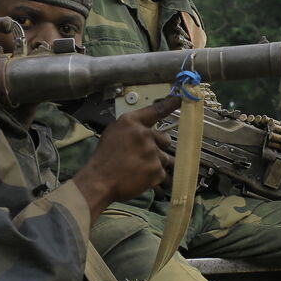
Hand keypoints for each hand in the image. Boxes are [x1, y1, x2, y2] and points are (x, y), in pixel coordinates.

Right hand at [72, 96, 180, 219]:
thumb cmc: (104, 158)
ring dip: (156, 164)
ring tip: (139, 169)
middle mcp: (144, 134)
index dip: (170, 104)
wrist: (99, 181)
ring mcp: (152, 153)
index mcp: (132, 122)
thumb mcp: (113, 133)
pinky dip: (154, 177)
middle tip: (143, 156)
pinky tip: (140, 178)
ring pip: (165, 158)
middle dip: (158, 148)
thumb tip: (145, 130)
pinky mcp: (156, 170)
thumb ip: (131, 128)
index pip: (156, 110)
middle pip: (165, 139)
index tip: (181, 98)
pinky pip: (162, 173)